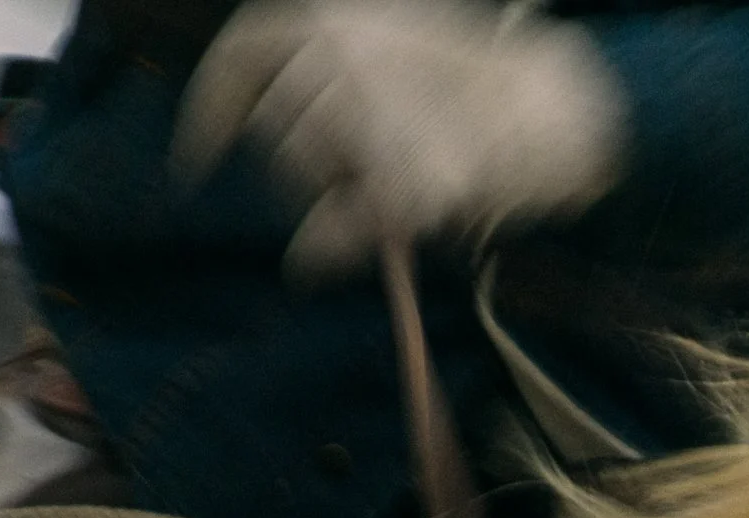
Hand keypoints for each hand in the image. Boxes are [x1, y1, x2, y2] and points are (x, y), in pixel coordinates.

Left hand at [175, 0, 628, 278]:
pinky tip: (314, 263)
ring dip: (325, 194)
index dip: (208, 114)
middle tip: (351, 178)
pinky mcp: (400, 186)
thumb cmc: (479, 85)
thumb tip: (275, 137)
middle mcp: (342, 64)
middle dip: (298, 162)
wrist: (557, 111)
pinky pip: (331, 233)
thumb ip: (330, 78)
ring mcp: (370, 126)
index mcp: (335, 20)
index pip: (242, 59)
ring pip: (300, 174)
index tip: (191, 166)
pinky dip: (320, 251)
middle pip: (273, 129)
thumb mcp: (393, 51)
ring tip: (383, 191)